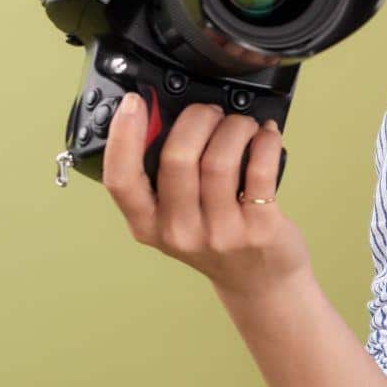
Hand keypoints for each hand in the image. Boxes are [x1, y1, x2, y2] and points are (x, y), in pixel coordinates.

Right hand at [101, 95, 311, 296]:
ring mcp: (220, 233)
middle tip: (210, 112)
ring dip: (234, 127)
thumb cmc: (216, 240)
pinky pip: (260, 170)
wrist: (259, 283)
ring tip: (242, 124)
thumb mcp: (175, 218)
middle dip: (197, 119)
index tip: (133, 103)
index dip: (123, 136)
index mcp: (148, 225)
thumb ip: (165, 179)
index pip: (121, 180)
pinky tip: (266, 136)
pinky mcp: (259, 229)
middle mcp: (179, 232)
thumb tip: (164, 117)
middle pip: (177, 159)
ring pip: (220, 160)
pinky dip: (264, 141)